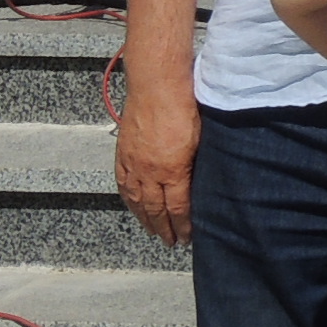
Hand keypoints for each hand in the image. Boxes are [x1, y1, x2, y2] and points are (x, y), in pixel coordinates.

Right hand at [114, 73, 201, 247]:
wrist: (157, 83)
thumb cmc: (185, 105)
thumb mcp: (202, 139)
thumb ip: (199, 165)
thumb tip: (202, 183)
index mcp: (172, 170)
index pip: (178, 208)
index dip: (183, 225)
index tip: (187, 237)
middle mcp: (150, 171)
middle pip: (156, 210)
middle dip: (164, 229)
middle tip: (171, 243)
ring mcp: (133, 163)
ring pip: (137, 200)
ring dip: (145, 219)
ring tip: (153, 232)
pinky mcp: (123, 153)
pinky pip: (123, 184)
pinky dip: (128, 199)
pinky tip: (133, 206)